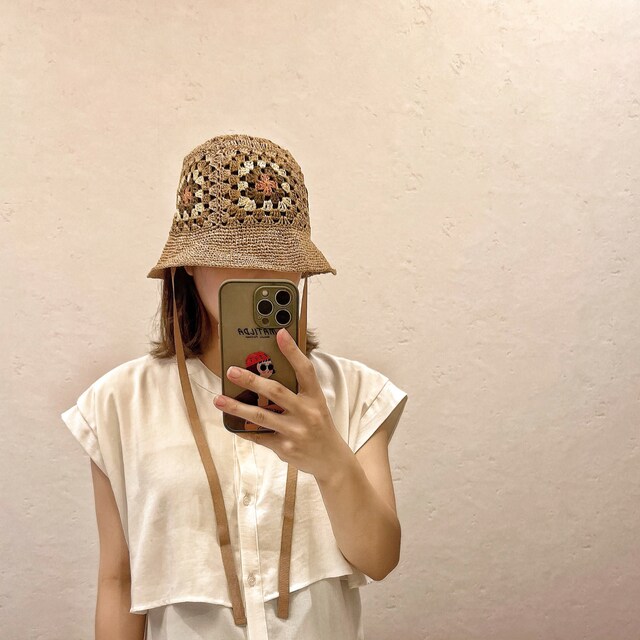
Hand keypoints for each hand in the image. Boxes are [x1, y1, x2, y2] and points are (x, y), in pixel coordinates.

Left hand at [211, 328, 350, 480]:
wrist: (331, 460)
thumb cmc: (318, 425)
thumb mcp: (315, 405)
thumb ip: (296, 391)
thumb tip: (265, 373)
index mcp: (315, 397)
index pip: (305, 369)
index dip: (293, 351)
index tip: (279, 333)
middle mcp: (307, 413)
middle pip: (276, 392)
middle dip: (251, 380)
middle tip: (231, 371)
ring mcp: (296, 431)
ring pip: (261, 417)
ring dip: (237, 407)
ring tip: (219, 399)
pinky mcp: (285, 448)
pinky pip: (259, 436)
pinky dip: (243, 430)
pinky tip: (231, 424)